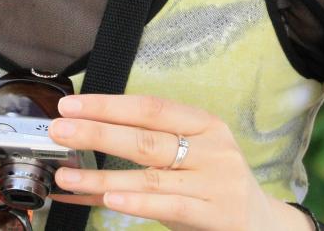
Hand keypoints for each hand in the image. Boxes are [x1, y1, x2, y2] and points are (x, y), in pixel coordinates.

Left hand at [46, 94, 309, 230]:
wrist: (264, 226)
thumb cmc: (214, 189)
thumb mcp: (187, 165)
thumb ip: (141, 160)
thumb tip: (79, 157)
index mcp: (205, 125)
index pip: (150, 108)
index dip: (108, 104)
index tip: (71, 105)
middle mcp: (212, 149)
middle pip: (146, 137)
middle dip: (97, 132)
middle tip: (59, 131)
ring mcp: (216, 182)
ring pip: (150, 175)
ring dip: (102, 174)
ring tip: (66, 175)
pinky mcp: (217, 214)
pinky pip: (169, 206)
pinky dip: (136, 201)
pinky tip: (108, 198)